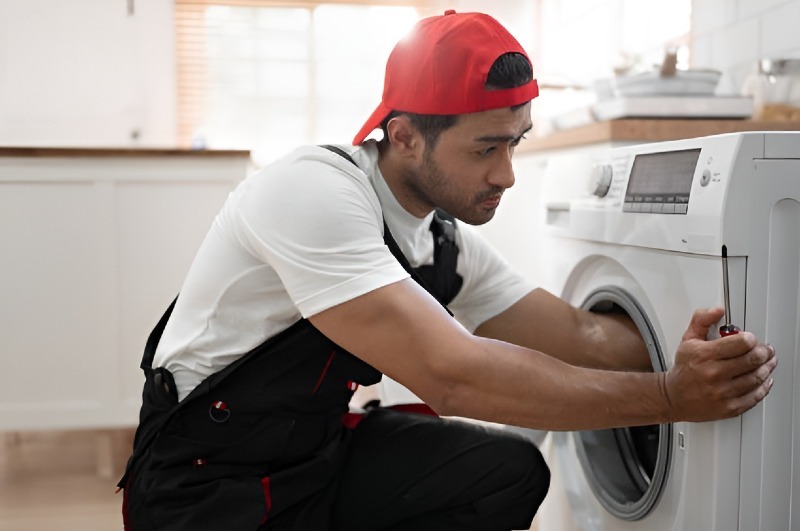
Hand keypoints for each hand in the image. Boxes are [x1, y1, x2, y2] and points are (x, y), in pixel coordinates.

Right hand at [663, 307, 776, 422]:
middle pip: (753, 359)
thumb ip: (702, 320)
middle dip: (764, 352)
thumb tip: (718, 310)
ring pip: (757, 377)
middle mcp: (714, 374)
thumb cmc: (684, 368)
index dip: (751, 339)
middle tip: (765, 350)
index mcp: (704, 355)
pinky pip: (755, 396)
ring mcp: (723, 392)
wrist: (674, 397)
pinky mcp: (729, 407)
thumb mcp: (688, 339)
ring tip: (767, 362)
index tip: (751, 339)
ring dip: (767, 368)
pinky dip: (764, 387)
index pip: (741, 343)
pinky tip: (764, 380)